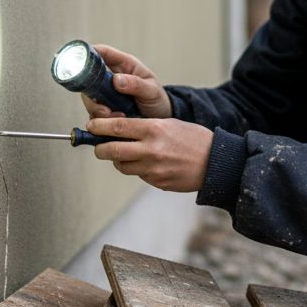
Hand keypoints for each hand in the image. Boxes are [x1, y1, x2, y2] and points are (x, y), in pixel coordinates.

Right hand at [81, 44, 172, 118]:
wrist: (160, 119)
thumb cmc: (157, 99)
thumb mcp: (152, 90)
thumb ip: (137, 84)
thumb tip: (117, 80)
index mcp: (124, 65)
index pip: (103, 52)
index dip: (90, 53)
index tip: (82, 61)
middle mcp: (111, 77)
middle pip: (89, 77)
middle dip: (92, 92)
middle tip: (104, 107)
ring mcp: (106, 93)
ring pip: (89, 97)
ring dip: (98, 109)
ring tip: (115, 115)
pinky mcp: (104, 108)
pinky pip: (94, 112)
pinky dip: (101, 119)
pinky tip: (115, 120)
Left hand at [86, 117, 212, 191]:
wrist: (215, 162)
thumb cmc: (194, 140)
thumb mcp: (170, 124)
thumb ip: (145, 127)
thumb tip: (121, 129)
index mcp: (154, 130)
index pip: (117, 127)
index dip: (99, 127)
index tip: (91, 126)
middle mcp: (151, 149)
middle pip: (111, 150)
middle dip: (99, 148)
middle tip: (98, 147)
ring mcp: (153, 168)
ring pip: (121, 166)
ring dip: (118, 160)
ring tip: (124, 154)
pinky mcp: (157, 182)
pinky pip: (138, 175)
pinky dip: (137, 169)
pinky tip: (146, 163)